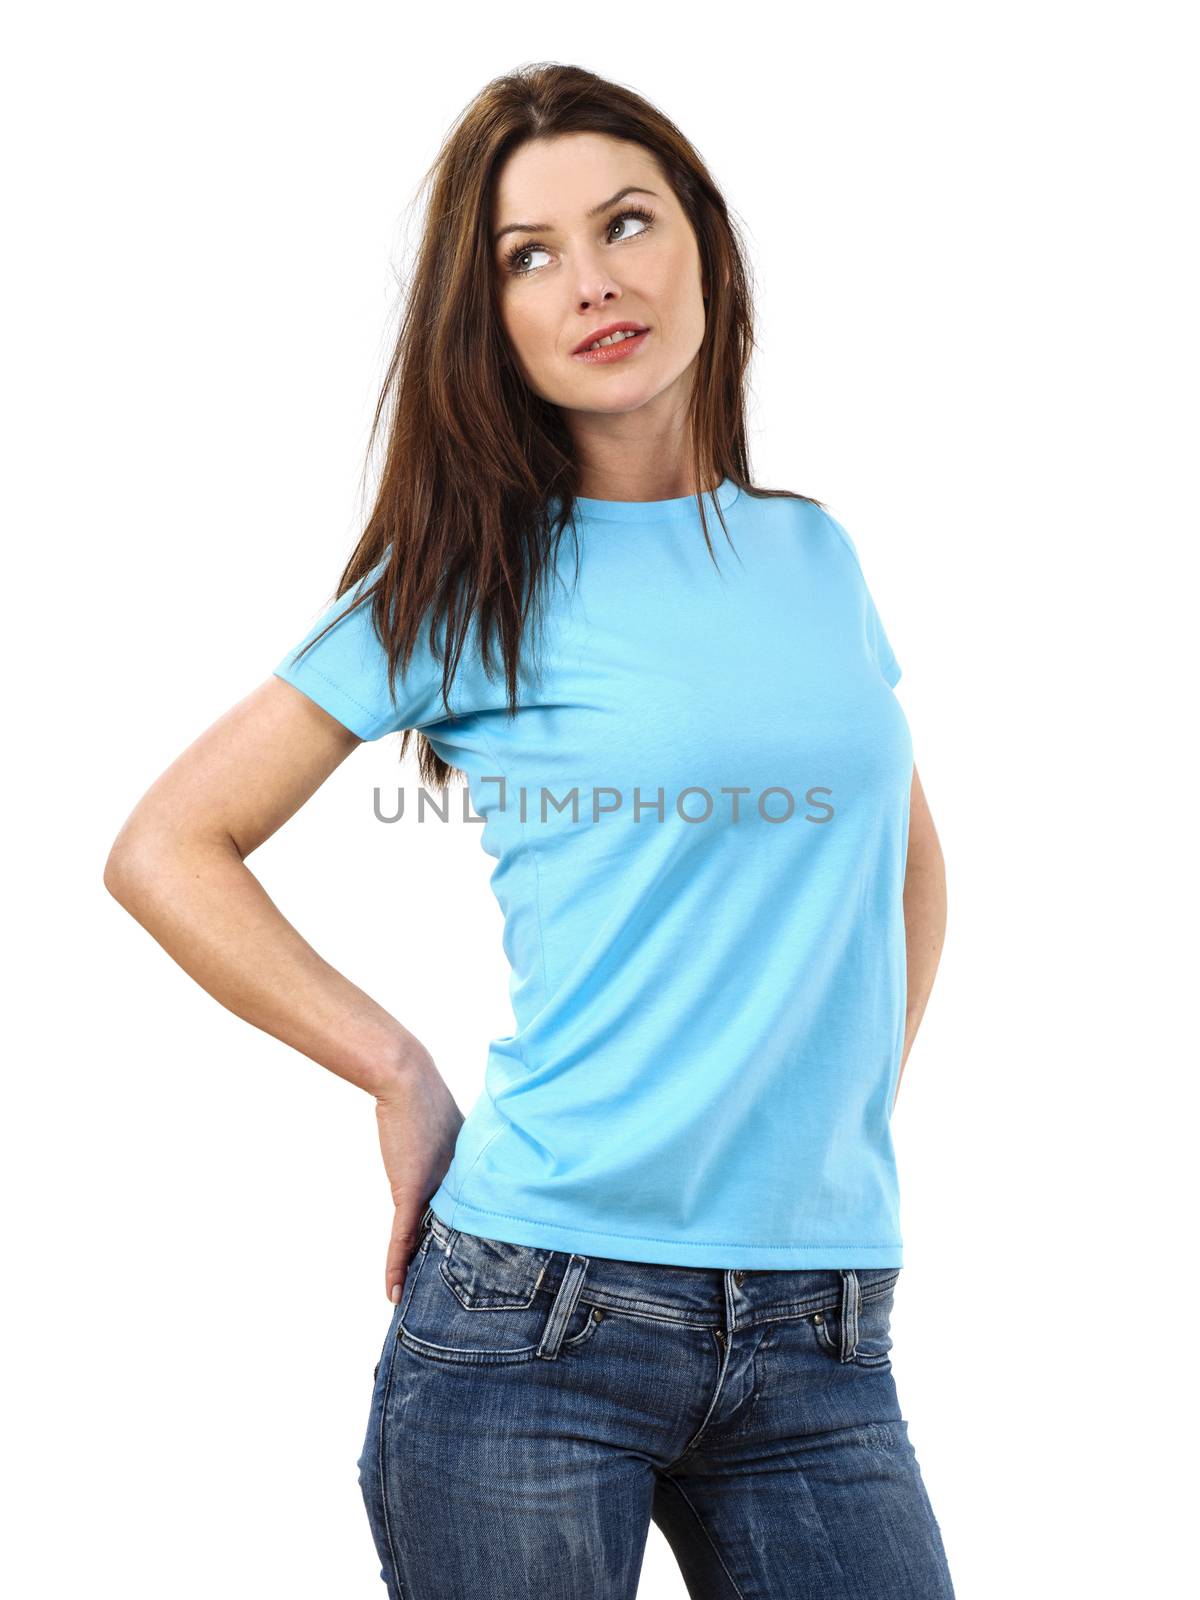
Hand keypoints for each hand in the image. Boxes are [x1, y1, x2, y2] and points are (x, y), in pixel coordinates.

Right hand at [373, 1049, 463, 1303]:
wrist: (408, 1083)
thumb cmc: (428, 1103)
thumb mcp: (453, 1138)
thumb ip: (457, 1161)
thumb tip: (456, 1170)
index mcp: (469, 1182)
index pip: (469, 1227)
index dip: (471, 1255)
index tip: (476, 1284)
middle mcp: (455, 1191)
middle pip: (453, 1241)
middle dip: (452, 1275)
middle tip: (456, 1313)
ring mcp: (432, 1194)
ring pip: (427, 1245)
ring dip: (421, 1275)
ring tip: (421, 1311)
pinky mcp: (408, 1193)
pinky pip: (400, 1240)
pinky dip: (395, 1266)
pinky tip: (393, 1294)